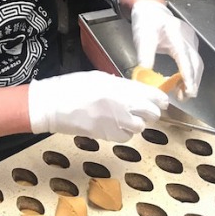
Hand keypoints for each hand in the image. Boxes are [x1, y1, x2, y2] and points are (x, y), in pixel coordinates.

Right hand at [28, 71, 167, 141]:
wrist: (52, 105)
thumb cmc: (70, 87)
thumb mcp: (98, 78)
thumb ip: (119, 85)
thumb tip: (134, 91)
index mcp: (119, 86)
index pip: (151, 94)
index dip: (160, 100)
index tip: (162, 102)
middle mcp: (121, 103)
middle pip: (152, 113)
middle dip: (151, 113)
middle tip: (145, 112)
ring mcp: (115, 121)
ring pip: (140, 127)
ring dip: (137, 124)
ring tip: (125, 119)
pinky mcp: (107, 135)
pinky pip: (126, 137)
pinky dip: (124, 133)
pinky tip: (115, 127)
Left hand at [131, 0, 203, 98]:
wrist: (152, 11)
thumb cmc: (147, 23)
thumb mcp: (142, 39)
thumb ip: (145, 56)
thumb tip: (145, 76)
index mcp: (175, 34)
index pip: (185, 58)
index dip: (188, 76)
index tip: (189, 91)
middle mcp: (187, 38)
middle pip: (196, 63)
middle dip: (192, 82)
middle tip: (184, 97)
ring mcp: (191, 41)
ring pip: (197, 64)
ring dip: (192, 80)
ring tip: (182, 94)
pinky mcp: (190, 45)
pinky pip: (194, 62)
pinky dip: (189, 74)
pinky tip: (181, 83)